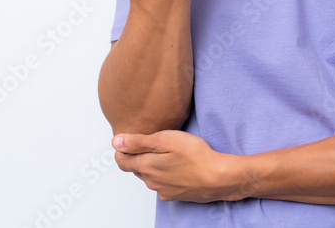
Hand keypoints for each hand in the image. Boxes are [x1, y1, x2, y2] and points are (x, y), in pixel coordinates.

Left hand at [113, 130, 244, 202]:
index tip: (128, 141)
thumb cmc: (196, 155)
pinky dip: (166, 175)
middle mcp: (151, 182)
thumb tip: (116, 142)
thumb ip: (138, 142)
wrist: (218, 177)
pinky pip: (163, 184)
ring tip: (167, 153)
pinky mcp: (175, 195)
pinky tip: (178, 166)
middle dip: (138, 156)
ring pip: (150, 176)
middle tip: (151, 144)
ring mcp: (163, 190)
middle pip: (136, 168)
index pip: (121, 161)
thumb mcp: (165, 139)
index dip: (122, 149)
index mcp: (146, 166)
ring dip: (153, 165)